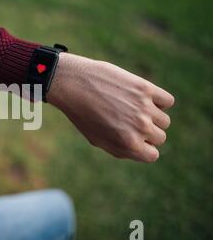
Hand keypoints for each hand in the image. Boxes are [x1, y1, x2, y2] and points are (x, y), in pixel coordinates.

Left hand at [47, 53, 174, 162]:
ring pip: (164, 120)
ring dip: (152, 116)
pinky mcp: (145, 88)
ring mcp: (144, 108)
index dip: (142, 147)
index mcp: (128, 144)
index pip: (152, 155)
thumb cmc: (82, 113)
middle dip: (146, 132)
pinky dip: (159, 100)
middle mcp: (139, 128)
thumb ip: (122, 149)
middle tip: (127, 120)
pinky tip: (142, 98)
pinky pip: (168, 101)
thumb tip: (144, 151)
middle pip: (160, 137)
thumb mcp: (98, 139)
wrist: (72, 84)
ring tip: (131, 109)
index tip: (132, 138)